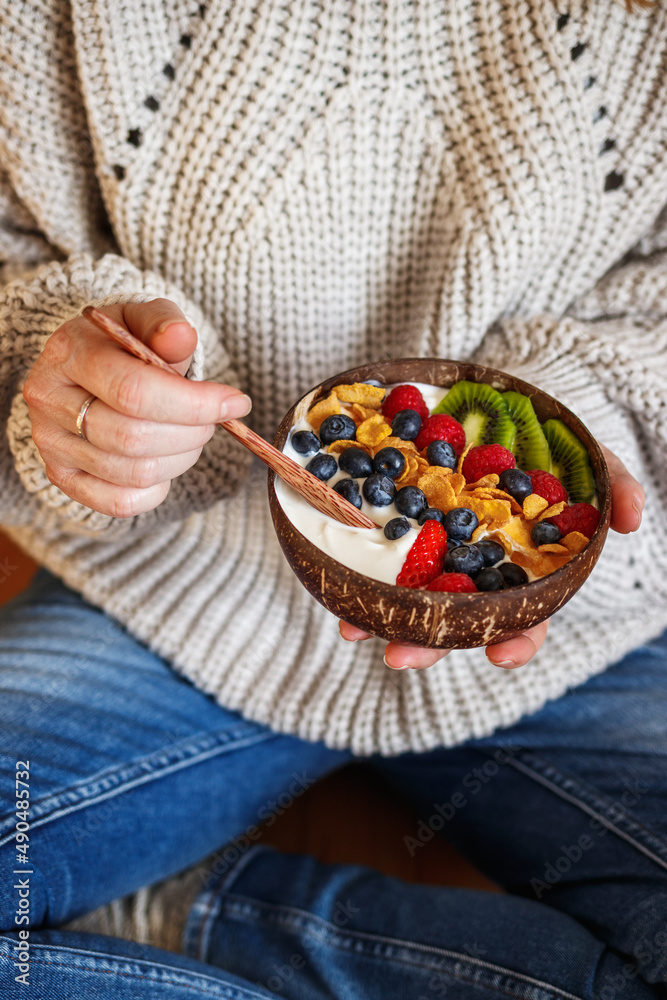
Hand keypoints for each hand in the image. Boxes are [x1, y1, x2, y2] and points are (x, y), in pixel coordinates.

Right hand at [23, 299, 251, 517]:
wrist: (85, 369)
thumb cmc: (123, 343)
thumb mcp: (144, 320)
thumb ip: (163, 324)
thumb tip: (181, 335)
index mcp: (69, 353)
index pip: (134, 391)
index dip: (194, 403)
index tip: (236, 402)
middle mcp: (49, 400)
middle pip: (134, 438)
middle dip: (192, 433)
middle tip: (212, 420)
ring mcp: (51, 444)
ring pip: (134, 473)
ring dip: (181, 459)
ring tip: (191, 435)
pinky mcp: (62, 478)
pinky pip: (121, 502)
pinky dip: (157, 489)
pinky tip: (166, 460)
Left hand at [339, 443, 644, 669]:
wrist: (493, 403)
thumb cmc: (544, 443)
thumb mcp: (585, 454)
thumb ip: (613, 482)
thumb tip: (633, 518)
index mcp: (522, 568)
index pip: (527, 616)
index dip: (518, 639)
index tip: (501, 655)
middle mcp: (475, 569)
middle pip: (454, 618)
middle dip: (429, 644)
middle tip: (399, 658)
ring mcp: (434, 552)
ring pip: (407, 597)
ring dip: (380, 619)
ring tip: (355, 631)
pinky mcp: (397, 524)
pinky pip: (373, 553)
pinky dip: (352, 569)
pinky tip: (332, 581)